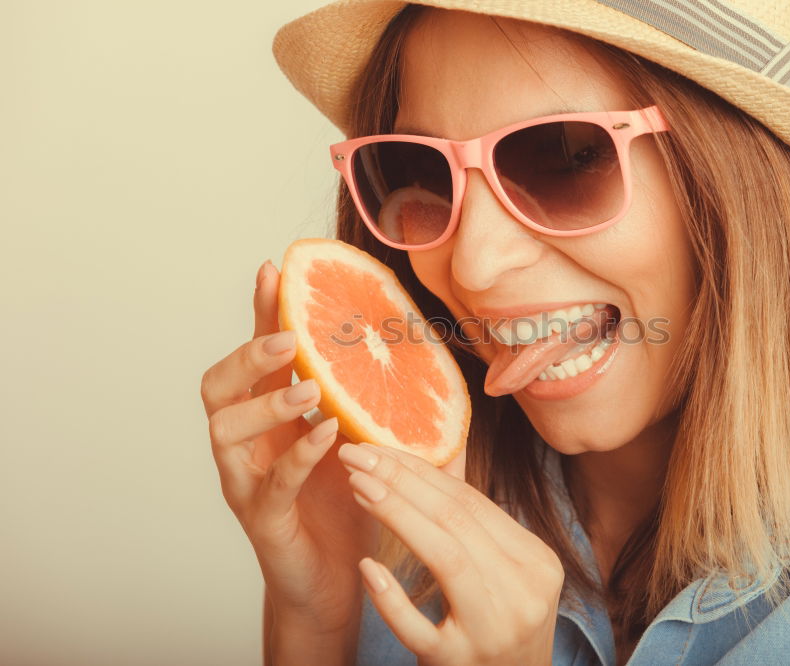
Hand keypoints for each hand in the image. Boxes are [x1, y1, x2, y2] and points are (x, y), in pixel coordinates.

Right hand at [200, 260, 378, 635]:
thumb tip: (403, 347)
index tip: (273, 268)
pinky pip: (269, 483)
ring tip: (307, 387)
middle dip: (246, 353)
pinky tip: (326, 435)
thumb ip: (366, 400)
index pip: (257, 356)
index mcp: (270, 418)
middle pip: (217, 386)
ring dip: (265, 402)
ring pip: (226, 431)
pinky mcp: (263, 520)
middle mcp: (248, 444)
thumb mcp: (360, 439)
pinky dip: (296, 456)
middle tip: (285, 338)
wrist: (338, 580)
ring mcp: (247, 482)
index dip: (261, 313)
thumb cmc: (347, 505)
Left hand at [336, 442, 563, 665]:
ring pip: (444, 558)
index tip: (378, 448)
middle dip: (400, 481)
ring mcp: (493, 631)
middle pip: (456, 520)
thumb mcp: (504, 574)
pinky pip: (419, 627)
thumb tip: (437, 460)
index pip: (472, 502)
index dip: (421, 471)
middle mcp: (524, 592)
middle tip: (356, 455)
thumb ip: (475, 526)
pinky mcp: (459, 663)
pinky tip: (367, 567)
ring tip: (356, 487)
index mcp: (537, 562)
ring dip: (395, 515)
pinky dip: (391, 596)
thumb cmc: (500, 628)